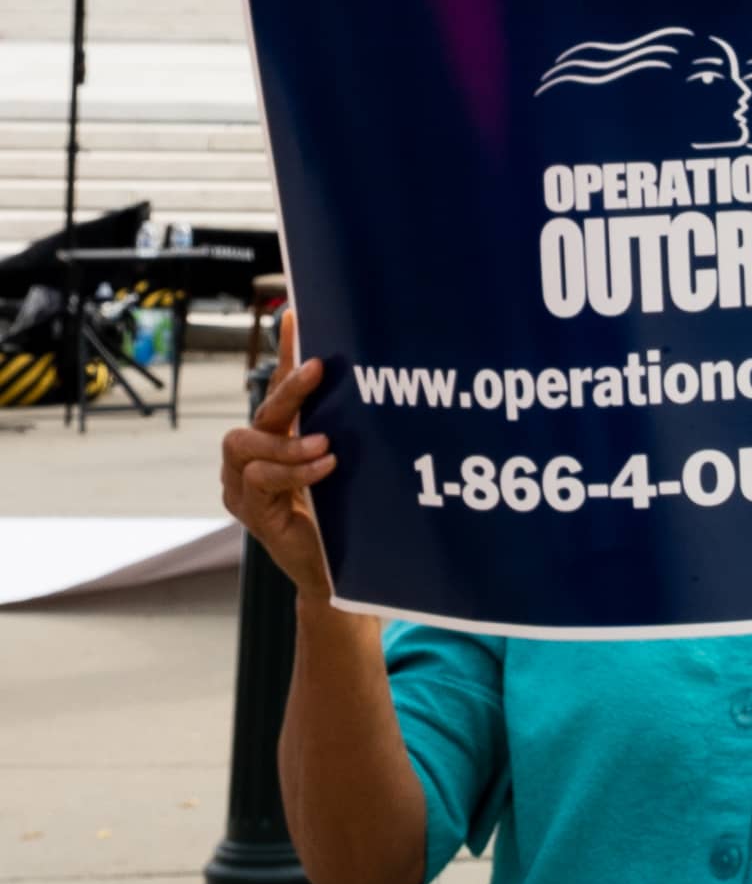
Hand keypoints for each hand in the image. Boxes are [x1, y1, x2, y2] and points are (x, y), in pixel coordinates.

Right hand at [221, 310, 335, 604]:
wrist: (333, 569)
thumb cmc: (341, 512)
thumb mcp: (345, 460)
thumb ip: (345, 426)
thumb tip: (375, 377)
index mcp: (275, 439)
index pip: (277, 388)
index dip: (285, 352)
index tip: (297, 314)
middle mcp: (251, 458)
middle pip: (259, 413)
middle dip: (288, 389)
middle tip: (318, 369)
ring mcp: (243, 486)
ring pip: (245, 446)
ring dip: (287, 442)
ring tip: (326, 443)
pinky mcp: (251, 513)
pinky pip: (258, 482)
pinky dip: (292, 471)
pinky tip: (325, 466)